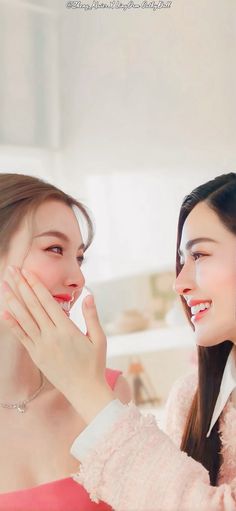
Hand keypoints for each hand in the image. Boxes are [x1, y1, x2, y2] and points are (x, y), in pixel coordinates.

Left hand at [0, 266, 113, 421]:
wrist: (85, 391)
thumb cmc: (94, 364)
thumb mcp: (99, 338)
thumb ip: (92, 316)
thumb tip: (88, 295)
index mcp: (67, 329)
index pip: (47, 301)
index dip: (36, 285)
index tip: (27, 271)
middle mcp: (51, 335)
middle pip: (32, 306)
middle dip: (21, 286)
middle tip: (12, 270)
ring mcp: (41, 346)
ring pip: (24, 319)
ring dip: (13, 301)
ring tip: (4, 286)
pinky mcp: (36, 356)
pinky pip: (21, 337)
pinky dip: (12, 324)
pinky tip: (4, 312)